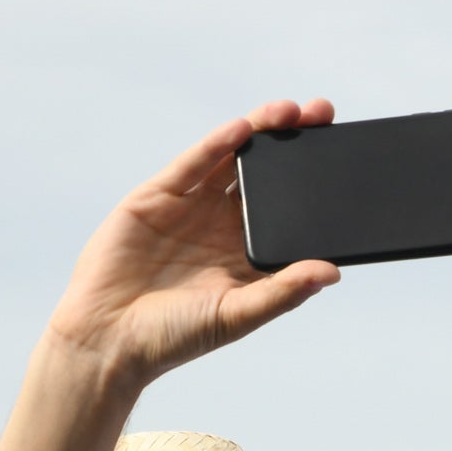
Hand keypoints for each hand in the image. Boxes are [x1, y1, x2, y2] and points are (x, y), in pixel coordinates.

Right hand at [42, 101, 343, 388]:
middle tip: (322, 113)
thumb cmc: (173, 338)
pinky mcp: (156, 196)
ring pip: (230, 158)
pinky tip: (241, 128)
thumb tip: (333, 272)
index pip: (287, 208)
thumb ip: (283, 292)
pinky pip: (191, 164)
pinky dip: (215, 144)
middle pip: (264, 173)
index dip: (312, 181)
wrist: (108, 339)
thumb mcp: (236, 316)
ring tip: (288, 112)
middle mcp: (220, 224)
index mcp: (246, 253)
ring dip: (260, 131)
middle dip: (293, 141)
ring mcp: (189, 207)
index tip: (343, 157)